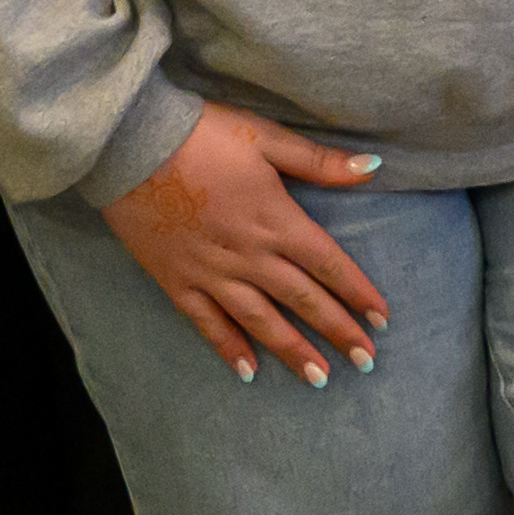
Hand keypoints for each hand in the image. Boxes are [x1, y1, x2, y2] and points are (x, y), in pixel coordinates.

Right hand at [103, 100, 392, 377]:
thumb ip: (320, 162)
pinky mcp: (177, 281)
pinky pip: (207, 323)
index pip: (329, 265)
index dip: (358, 293)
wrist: (130, 146)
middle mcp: (250, 256)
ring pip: (260, 321)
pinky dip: (228, 348)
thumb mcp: (267, 138)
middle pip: (302, 300)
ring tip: (319, 378)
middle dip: (337, 331)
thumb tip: (374, 167)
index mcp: (277, 221)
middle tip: (366, 361)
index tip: (382, 320)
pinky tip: (247, 372)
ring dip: (292, 350)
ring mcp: (212, 273)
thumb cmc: (202, 136)